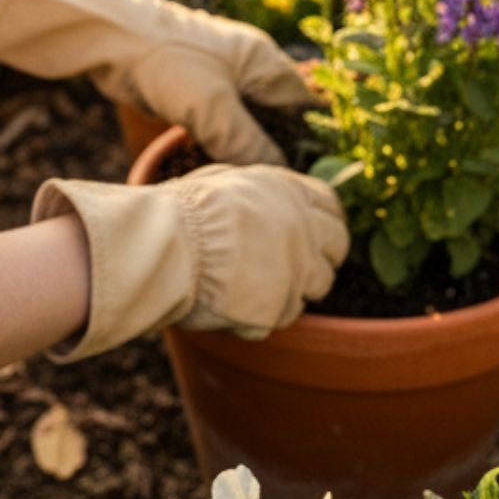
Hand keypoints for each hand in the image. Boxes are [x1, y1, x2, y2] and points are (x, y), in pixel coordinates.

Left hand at [0, 0, 314, 164]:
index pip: (305, 106)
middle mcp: (248, 67)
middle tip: (282, 193)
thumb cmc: (167, 61)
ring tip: (256, 191)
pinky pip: (221, 124)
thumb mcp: (213, 107)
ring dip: (248, 152)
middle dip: (279, 152)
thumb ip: (249, 143)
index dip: (311, 142)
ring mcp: (220, 78)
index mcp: (264, 61)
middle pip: (278, 118)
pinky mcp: (194, 91)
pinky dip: (224, 147)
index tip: (312, 179)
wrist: (110, 39)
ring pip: (247, 124)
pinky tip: (223, 175)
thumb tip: (279, 178)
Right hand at [30, 161, 349, 362]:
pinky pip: (280, 317)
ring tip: (247, 280)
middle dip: (318, 258)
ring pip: (312, 289)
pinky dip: (261, 313)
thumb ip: (262, 192)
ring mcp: (295, 271)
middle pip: (337, 251)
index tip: (311, 232)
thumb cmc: (183, 209)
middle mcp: (303, 229)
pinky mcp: (279, 308)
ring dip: (288, 288)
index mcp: (289, 190)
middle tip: (285, 262)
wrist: (162, 245)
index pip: (333, 209)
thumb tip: (274, 200)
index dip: (324, 222)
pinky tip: (231, 299)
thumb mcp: (226, 181)